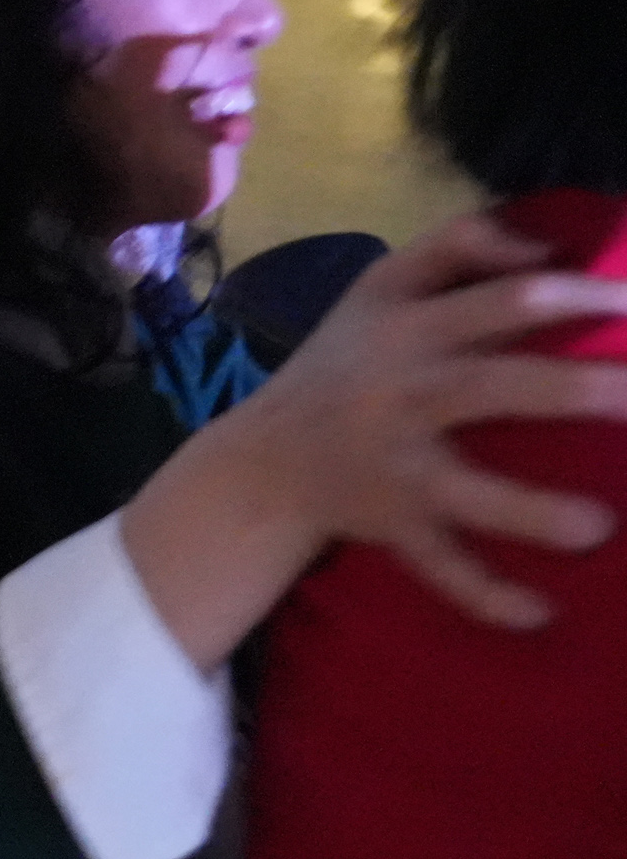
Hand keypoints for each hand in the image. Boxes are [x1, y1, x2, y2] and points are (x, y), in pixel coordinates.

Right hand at [191, 210, 626, 630]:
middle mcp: (402, 394)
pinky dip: (483, 594)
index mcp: (408, 329)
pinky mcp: (393, 525)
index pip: (500, 299)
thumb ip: (457, 245)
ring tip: (598, 527)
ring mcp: (396, 468)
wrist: (265, 460)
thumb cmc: (347, 361)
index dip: (576, 295)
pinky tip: (540, 614)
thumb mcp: (382, 286)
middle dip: (571, 391)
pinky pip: (439, 565)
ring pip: (463, 492)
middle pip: (490, 387)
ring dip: (529, 509)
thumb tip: (545, 247)